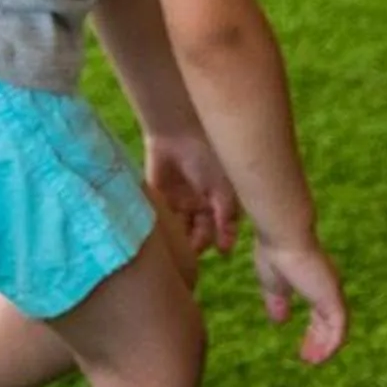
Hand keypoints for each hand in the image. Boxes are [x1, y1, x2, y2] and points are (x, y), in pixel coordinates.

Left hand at [143, 129, 241, 256]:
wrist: (179, 133)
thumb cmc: (209, 157)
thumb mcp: (223, 188)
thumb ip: (226, 216)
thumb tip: (227, 248)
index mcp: (218, 202)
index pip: (221, 228)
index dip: (222, 240)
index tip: (221, 251)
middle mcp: (199, 205)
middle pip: (198, 233)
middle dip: (196, 244)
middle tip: (192, 253)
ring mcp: (178, 204)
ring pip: (179, 229)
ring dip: (179, 239)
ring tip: (178, 245)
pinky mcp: (159, 200)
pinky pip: (161, 219)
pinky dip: (163, 229)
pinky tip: (164, 235)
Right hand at [254, 223, 347, 364]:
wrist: (283, 237)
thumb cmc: (275, 253)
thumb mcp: (273, 285)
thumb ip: (278, 302)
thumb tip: (281, 320)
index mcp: (315, 283)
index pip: (321, 313)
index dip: (314, 332)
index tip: (305, 349)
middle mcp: (328, 288)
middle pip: (330, 322)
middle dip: (320, 341)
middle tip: (309, 358)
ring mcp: (332, 292)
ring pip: (337, 327)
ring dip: (326, 347)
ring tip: (314, 361)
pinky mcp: (332, 297)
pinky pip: (339, 328)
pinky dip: (332, 344)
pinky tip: (321, 357)